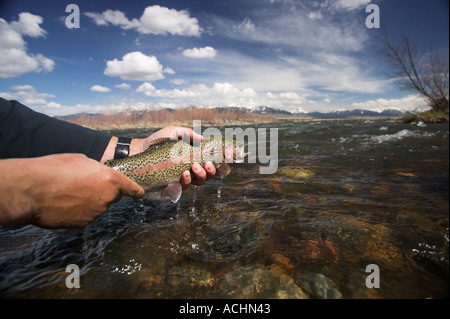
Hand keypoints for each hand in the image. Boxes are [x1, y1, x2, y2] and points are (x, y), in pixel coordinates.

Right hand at [0, 154, 143, 227]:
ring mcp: (96, 213)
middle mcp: (108, 198)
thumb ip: (96, 171)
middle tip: (83, 185)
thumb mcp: (81, 160)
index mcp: (111, 179)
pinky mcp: (83, 224)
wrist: (33, 190)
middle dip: (103, 193)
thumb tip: (97, 176)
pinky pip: (85, 216)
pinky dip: (78, 212)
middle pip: (112, 197)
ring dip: (89, 202)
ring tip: (68, 193)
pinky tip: (64, 204)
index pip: (132, 189)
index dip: (136, 191)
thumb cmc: (55, 169)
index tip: (139, 194)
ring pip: (98, 207)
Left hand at [121, 126, 216, 188]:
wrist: (140, 149)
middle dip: (212, 170)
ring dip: (200, 176)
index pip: (214, 160)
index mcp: (196, 156)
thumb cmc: (158, 141)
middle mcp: (192, 169)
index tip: (229, 155)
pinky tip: (185, 174)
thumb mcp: (174, 132)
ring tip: (194, 167)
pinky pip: (184, 187)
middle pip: (210, 174)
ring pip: (199, 182)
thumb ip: (189, 134)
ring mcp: (183, 177)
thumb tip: (202, 139)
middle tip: (207, 164)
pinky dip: (187, 181)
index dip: (224, 160)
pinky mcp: (173, 184)